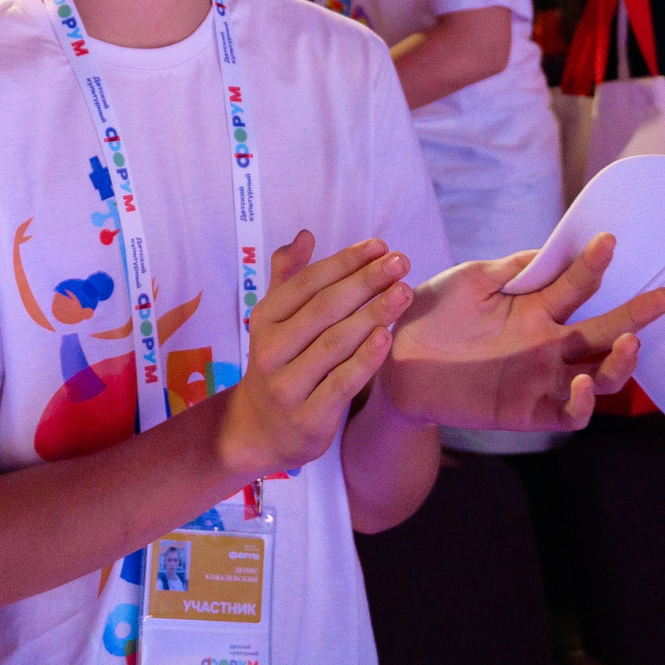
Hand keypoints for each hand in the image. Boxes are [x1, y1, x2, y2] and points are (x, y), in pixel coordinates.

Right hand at [209, 232, 414, 483]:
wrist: (260, 430)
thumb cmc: (279, 362)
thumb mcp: (274, 320)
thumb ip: (288, 276)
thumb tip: (306, 234)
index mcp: (264, 319)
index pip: (308, 282)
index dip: (345, 261)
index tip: (380, 245)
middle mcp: (270, 350)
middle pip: (324, 308)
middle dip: (366, 282)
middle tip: (401, 262)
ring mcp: (287, 385)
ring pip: (335, 343)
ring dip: (373, 314)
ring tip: (404, 293)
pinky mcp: (308, 417)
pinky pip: (341, 383)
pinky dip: (365, 359)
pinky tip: (387, 336)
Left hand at [382, 232, 664, 431]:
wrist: (394, 358)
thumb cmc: (432, 312)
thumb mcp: (471, 280)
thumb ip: (513, 269)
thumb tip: (554, 248)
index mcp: (535, 307)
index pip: (576, 284)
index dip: (593, 264)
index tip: (608, 239)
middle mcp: (547, 342)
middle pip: (603, 330)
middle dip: (636, 315)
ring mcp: (542, 378)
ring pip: (600, 375)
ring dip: (620, 362)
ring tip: (628, 342)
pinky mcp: (527, 410)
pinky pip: (569, 413)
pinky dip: (582, 402)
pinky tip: (582, 383)